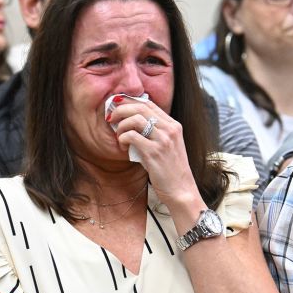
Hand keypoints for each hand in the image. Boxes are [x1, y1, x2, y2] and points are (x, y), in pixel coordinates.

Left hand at [110, 97, 200, 213]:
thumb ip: (156, 132)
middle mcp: (170, 129)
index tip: (118, 107)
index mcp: (174, 125)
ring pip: (135, 119)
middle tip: (111, 118)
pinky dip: (122, 138)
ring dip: (121, 126)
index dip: (130, 102)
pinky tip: (122, 146)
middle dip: (121, 109)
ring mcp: (163, 140)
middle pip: (140, 106)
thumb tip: (132, 122)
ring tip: (119, 136)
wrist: (181, 190)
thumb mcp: (168, 146)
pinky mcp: (154, 152)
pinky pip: (131, 136)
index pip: (149, 103)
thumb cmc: (171, 170)